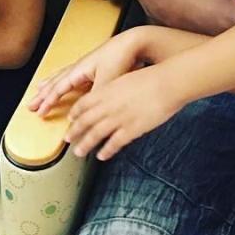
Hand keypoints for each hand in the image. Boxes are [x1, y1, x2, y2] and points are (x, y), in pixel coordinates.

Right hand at [28, 29, 145, 116]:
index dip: (48, 101)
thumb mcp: (107, 80)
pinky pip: (72, 75)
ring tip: (40, 89)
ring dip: (50, 85)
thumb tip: (83, 113)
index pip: (58, 88)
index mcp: (79, 69)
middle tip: (30, 104)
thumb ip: (94, 97)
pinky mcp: (96, 66)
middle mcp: (80, 66)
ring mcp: (87, 65)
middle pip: (55, 81)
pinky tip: (67, 83)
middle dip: (42, 94)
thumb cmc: (121, 56)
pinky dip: (63, 80)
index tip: (39, 112)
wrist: (134, 42)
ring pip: (62, 76)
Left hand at [66, 63, 183, 160]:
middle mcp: (108, 105)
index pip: (83, 104)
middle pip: (85, 121)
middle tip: (67, 140)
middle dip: (74, 132)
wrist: (167, 83)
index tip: (70, 120)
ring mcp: (119, 118)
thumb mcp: (125, 79)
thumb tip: (110, 96)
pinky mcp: (131, 129)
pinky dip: (106, 151)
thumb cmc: (151, 77)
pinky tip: (101, 156)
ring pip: (95, 134)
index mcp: (106, 90)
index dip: (75, 114)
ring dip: (85, 144)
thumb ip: (115, 89)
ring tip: (79, 152)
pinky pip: (114, 143)